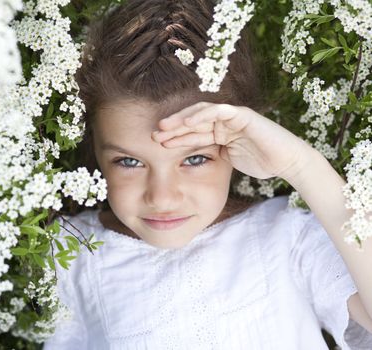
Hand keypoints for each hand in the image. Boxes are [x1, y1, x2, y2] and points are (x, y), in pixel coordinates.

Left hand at [151, 102, 312, 180]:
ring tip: (164, 127)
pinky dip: (202, 115)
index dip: (174, 137)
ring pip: (201, 114)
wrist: (286, 162)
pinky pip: (219, 111)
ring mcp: (232, 116)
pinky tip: (187, 122)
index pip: (192, 133)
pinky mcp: (242, 114)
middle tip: (153, 134)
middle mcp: (223, 122)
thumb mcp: (228, 161)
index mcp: (219, 133)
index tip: (156, 144)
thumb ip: (211, 156)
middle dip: (172, 127)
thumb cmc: (261, 162)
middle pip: (192, 121)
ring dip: (182, 119)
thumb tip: (189, 163)